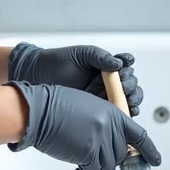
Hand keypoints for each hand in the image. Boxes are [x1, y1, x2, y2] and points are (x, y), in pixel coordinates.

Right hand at [6, 82, 161, 169]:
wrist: (39, 111)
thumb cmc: (55, 105)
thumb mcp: (87, 106)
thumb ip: (102, 122)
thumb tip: (108, 142)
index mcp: (113, 113)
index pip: (139, 134)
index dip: (149, 150)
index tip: (155, 160)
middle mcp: (111, 127)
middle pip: (122, 154)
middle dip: (111, 162)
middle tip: (99, 166)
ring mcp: (101, 141)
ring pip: (109, 167)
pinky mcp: (89, 154)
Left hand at [8, 43, 143, 114]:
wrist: (38, 76)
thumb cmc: (59, 62)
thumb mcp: (81, 54)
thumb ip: (100, 56)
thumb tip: (119, 64)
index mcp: (106, 68)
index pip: (126, 69)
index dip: (128, 71)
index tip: (123, 70)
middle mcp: (107, 83)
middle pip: (129, 86)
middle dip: (130, 87)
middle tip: (123, 88)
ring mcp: (102, 98)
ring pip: (125, 102)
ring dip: (131, 102)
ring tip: (127, 103)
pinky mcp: (96, 112)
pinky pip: (114, 115)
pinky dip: (123, 115)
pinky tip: (125, 114)